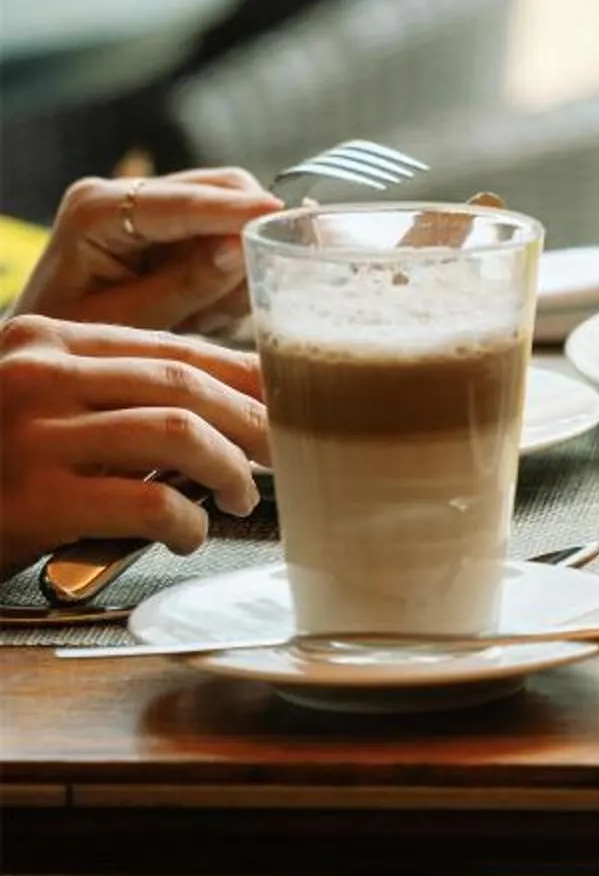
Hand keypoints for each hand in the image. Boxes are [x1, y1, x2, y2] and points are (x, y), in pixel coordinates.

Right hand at [0, 316, 268, 574]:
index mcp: (43, 340)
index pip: (171, 346)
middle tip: (284, 454)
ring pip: (179, 434)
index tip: (288, 398)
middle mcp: (37, 374)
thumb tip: (228, 405)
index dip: (244, 375)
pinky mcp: (33, 497)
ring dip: (230, 471)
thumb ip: (110, 393)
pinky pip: (148, 501)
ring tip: (243, 499)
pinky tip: (189, 535)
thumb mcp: (37, 406)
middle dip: (254, 422)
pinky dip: (187, 521)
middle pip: (186, 385)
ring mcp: (32, 433)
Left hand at [10, 170, 278, 333]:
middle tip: (244, 296)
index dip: (234, 210)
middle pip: (220, 187)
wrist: (54, 349)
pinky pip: (228, 230)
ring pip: (234, 207)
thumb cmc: (74, 340)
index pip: (182, 202)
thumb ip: (183, 286)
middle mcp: (123, 193)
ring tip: (209, 314)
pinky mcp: (170, 220)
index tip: (280, 216)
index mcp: (96, 212)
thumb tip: (240, 251)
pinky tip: (205, 306)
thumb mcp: (125, 321)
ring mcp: (147, 202)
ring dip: (241, 258)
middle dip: (248, 234)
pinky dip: (231, 268)